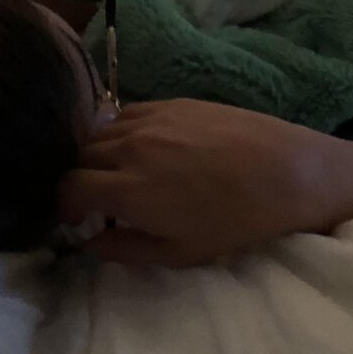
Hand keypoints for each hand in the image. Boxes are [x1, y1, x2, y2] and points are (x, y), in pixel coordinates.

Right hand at [57, 99, 352, 266]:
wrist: (288, 172)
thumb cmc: (237, 221)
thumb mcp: (179, 252)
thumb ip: (124, 248)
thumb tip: (88, 242)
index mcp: (129, 189)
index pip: (68, 187)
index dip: (64, 206)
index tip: (76, 219)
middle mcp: (131, 146)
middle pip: (79, 157)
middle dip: (81, 180)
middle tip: (99, 199)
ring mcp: (151, 118)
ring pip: (100, 131)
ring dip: (99, 154)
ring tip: (120, 173)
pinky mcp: (172, 101)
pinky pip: (127, 112)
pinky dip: (121, 131)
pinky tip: (143, 148)